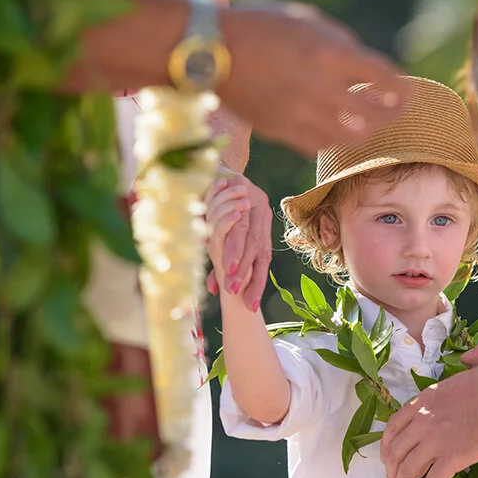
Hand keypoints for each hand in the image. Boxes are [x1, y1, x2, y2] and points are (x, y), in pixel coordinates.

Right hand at [204, 173, 271, 311]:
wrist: (229, 170)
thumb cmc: (228, 208)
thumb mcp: (228, 237)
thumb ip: (221, 263)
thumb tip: (215, 291)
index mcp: (261, 232)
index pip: (261, 262)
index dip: (257, 284)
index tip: (251, 307)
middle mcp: (261, 221)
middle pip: (258, 256)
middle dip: (250, 280)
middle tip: (242, 302)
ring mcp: (253, 207)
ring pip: (247, 242)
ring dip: (238, 265)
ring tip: (230, 285)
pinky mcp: (242, 195)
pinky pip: (236, 223)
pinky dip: (231, 241)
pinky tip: (225, 257)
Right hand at [218, 0, 408, 156]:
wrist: (209, 48)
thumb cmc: (259, 25)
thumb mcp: (305, 20)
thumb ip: (340, 43)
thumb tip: (364, 69)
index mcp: (328, 53)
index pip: (383, 78)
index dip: (402, 88)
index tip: (408, 91)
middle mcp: (319, 87)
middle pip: (373, 115)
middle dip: (392, 115)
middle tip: (396, 112)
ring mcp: (299, 113)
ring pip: (349, 137)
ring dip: (365, 132)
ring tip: (370, 126)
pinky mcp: (280, 131)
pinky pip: (318, 145)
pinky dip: (333, 139)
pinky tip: (337, 132)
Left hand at [382, 362, 477, 477]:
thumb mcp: (452, 387)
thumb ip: (441, 402)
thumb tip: (444, 413)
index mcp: (422, 403)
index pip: (393, 428)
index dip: (386, 448)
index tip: (387, 460)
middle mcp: (421, 422)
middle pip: (395, 453)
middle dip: (390, 473)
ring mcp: (435, 440)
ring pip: (407, 471)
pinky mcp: (452, 456)